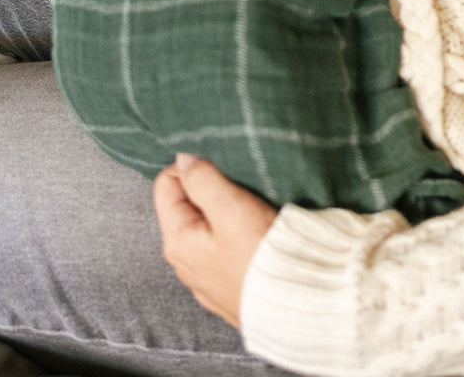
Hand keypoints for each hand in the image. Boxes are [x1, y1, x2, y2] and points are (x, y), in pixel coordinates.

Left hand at [154, 154, 277, 326]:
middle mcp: (185, 262)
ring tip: (252, 209)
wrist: (298, 304)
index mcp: (177, 241)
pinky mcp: (228, 285)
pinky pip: (223, 247)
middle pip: (186, 205)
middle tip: (240, 188)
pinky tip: (255, 234)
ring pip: (207, 227)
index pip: (166, 184)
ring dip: (225, 211)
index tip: (222, 167)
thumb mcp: (231, 207)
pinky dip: (235, 234)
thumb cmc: (262, 256)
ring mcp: (206, 277)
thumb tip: (183, 159)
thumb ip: (203, 179)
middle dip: (209, 189)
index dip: (192, 167)